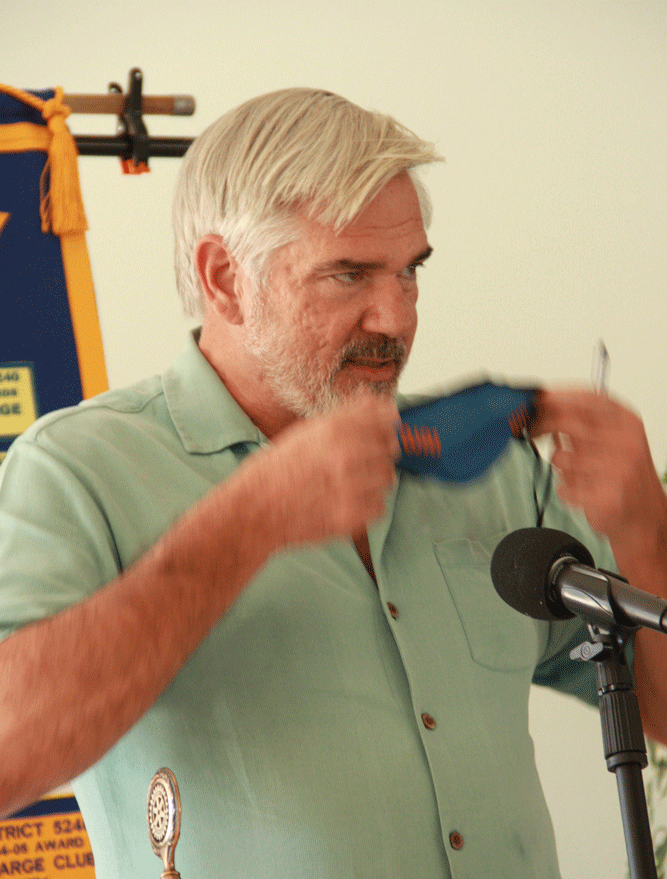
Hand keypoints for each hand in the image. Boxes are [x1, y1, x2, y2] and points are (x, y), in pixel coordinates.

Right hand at [243, 392, 400, 549]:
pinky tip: (345, 502)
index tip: (383, 430)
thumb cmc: (276, 471)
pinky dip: (367, 506)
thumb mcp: (306, 432)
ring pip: (388, 478)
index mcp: (335, 429)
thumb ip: (345, 415)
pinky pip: (379, 507)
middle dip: (378, 454)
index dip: (386, 424)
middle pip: (390, 448)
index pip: (385, 417)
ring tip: (348, 485)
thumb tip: (374, 399)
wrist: (254, 510)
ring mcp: (351, 487)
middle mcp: (347, 454)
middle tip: (357, 463)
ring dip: (374, 481)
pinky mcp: (351, 516)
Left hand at [531, 388, 666, 563]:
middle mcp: (624, 443)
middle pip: (567, 423)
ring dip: (562, 468)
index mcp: (628, 424)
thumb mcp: (614, 438)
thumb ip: (586, 422)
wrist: (645, 517)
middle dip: (542, 425)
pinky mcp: (604, 497)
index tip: (538, 398)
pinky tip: (583, 493)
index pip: (588, 399)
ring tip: (580, 475)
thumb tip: (548, 407)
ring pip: (560, 458)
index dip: (557, 396)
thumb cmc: (626, 476)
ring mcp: (615, 471)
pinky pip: (563, 487)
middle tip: (533, 429)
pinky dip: (566, 491)